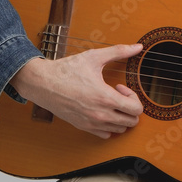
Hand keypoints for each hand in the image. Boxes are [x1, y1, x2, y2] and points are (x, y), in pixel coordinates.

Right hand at [10, 43, 143, 138]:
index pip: (136, 109)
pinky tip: (101, 110)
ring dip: (121, 116)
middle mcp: (100, 115)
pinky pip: (105, 135)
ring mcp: (91, 123)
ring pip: (120, 129)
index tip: (120, 86)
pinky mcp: (83, 127)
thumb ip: (119, 51)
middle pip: (132, 122)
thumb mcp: (94, 57)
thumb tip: (138, 47)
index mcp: (105, 98)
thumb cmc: (67, 70)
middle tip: (118, 94)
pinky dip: (109, 125)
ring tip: (109, 101)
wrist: (42, 83)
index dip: (134, 96)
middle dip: (131, 107)